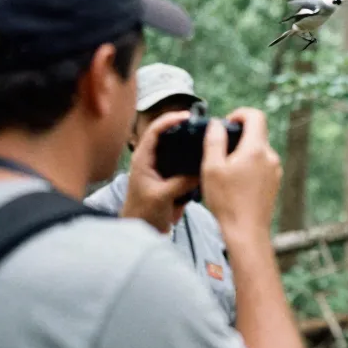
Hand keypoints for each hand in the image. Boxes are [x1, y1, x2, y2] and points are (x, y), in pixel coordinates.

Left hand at [121, 110, 199, 232]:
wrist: (141, 231)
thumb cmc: (142, 213)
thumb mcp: (162, 196)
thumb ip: (181, 183)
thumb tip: (201, 171)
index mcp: (143, 159)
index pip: (154, 131)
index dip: (169, 120)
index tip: (187, 117)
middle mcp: (152, 161)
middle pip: (168, 137)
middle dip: (184, 129)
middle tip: (202, 127)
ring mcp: (162, 170)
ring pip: (177, 150)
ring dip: (190, 145)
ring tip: (206, 141)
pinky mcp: (171, 180)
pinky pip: (184, 166)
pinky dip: (193, 162)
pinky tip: (205, 161)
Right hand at [201, 108, 281, 241]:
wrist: (246, 232)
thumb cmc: (227, 202)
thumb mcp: (212, 168)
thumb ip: (214, 141)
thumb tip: (217, 124)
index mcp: (256, 149)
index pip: (255, 116)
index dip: (239, 114)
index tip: (226, 124)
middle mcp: (271, 157)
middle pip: (258, 133)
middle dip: (238, 135)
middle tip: (220, 150)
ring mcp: (275, 170)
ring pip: (259, 150)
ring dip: (243, 152)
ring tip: (226, 170)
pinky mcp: (275, 182)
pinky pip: (262, 165)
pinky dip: (250, 165)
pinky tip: (236, 182)